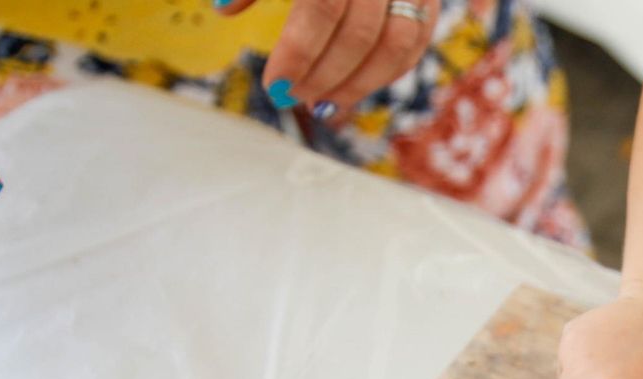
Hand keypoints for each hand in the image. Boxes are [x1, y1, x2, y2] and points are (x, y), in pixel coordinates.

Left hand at [219, 0, 438, 117]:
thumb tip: (224, 7)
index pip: (323, 5)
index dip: (299, 51)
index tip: (274, 85)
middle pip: (362, 31)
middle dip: (325, 75)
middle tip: (291, 97)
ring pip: (398, 42)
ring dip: (359, 84)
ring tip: (322, 104)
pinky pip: (419, 38)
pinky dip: (388, 71)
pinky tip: (353, 89)